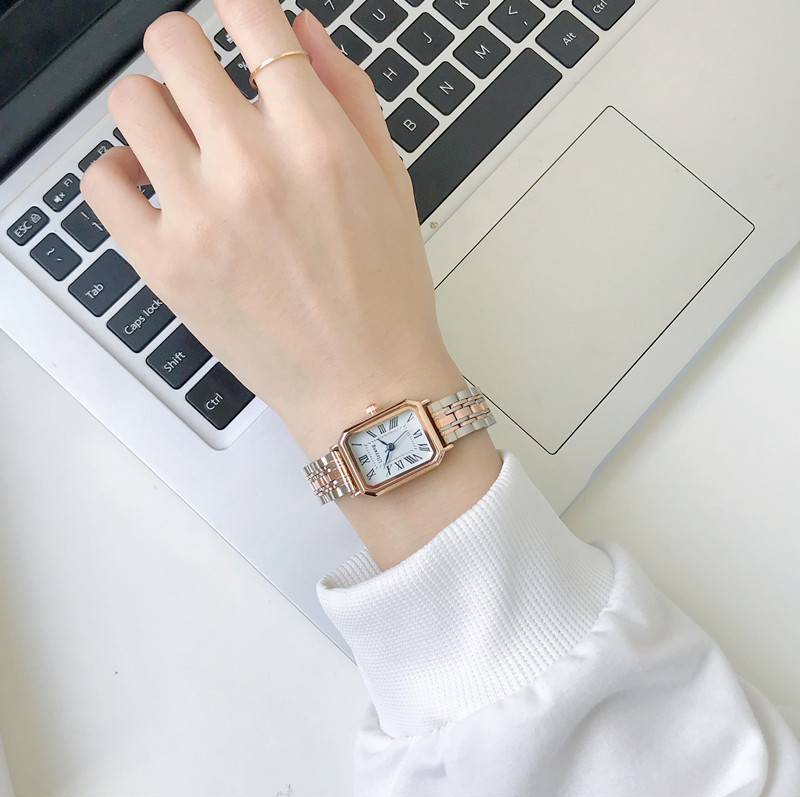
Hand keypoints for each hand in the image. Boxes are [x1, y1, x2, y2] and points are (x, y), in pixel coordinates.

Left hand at [81, 0, 462, 456]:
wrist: (365, 387)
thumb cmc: (385, 295)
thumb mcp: (391, 184)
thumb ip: (349, 93)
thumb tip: (303, 30)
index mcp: (317, 141)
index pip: (249, 17)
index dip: (239, 7)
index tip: (237, 19)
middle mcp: (252, 168)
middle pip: (173, 43)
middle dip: (190, 50)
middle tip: (206, 83)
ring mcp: (200, 216)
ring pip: (129, 101)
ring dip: (156, 107)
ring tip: (183, 142)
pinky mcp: (163, 265)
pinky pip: (100, 181)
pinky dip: (119, 172)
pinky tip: (153, 186)